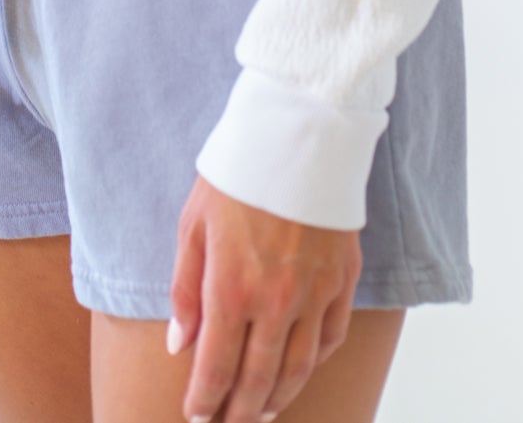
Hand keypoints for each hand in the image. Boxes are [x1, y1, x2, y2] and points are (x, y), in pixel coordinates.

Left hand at [166, 170, 361, 422]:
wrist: (299, 129)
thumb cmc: (238, 171)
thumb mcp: (193, 224)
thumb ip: (185, 289)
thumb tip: (179, 343)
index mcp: (232, 288)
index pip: (215, 369)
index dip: (204, 402)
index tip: (195, 417)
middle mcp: (276, 300)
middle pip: (258, 379)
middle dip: (238, 411)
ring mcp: (315, 292)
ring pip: (298, 368)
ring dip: (278, 397)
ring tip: (262, 411)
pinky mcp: (343, 277)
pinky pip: (332, 336)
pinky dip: (314, 362)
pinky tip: (300, 368)